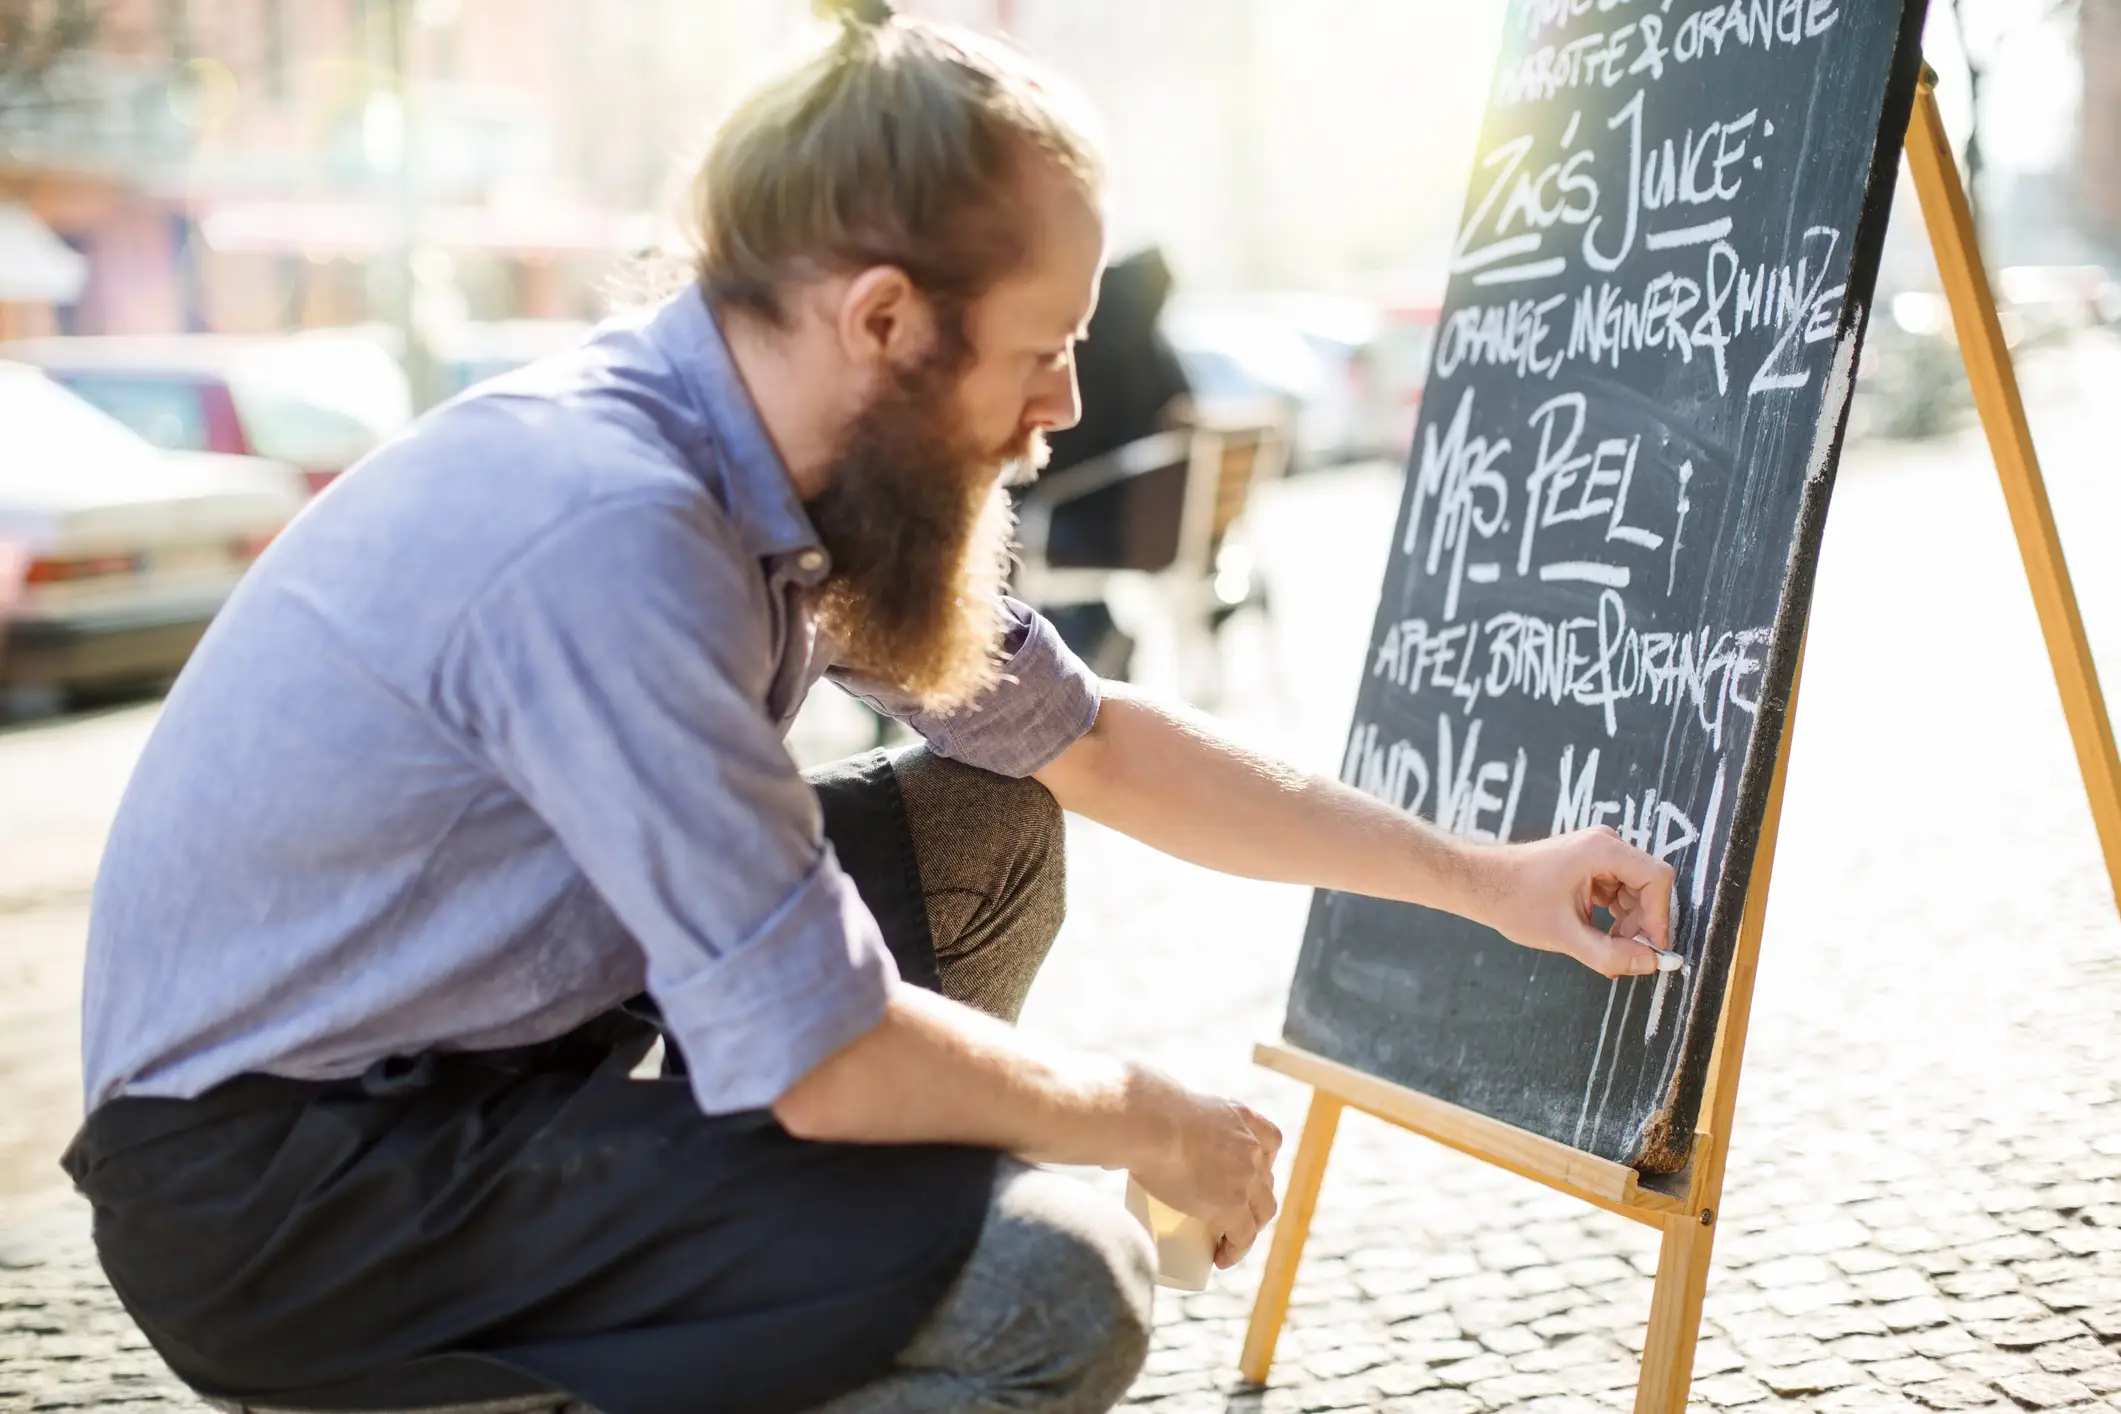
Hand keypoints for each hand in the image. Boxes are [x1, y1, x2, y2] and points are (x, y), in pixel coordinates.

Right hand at [1120, 1064, 1281, 1267]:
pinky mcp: (1233, 1205)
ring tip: (1227, 1241)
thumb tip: (1113, 1151)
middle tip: (1228, 1212)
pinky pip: (1244, 1236)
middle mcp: (1250, 1145)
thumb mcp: (1161, 1106)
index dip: (1263, 1160)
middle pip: (1265, 1180)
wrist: (1147, 1124)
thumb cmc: (1141, 1110)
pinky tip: (1222, 1259)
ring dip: (1249, 1228)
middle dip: (1254, 1198)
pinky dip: (1235, 1250)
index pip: (1271, 1140)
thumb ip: (1142, 1124)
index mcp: (1239, 1116)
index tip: (1247, 1173)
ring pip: (1262, 1212)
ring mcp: (1246, 1177)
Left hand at [1476, 826, 1674, 977]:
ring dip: (1629, 923)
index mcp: (1602, 850)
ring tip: (1607, 949)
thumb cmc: (1514, 901)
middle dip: (1642, 924)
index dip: (1659, 917)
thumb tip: (1651, 964)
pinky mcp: (1591, 863)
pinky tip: (1599, 937)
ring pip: (1636, 891)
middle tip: (1626, 956)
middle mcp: (1605, 843)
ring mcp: (1598, 851)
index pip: (1657, 879)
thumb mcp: (1564, 935)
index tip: (1650, 948)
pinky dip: (1616, 915)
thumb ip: (1609, 953)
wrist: (1480, 883)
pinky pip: (1620, 890)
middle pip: (1648, 885)